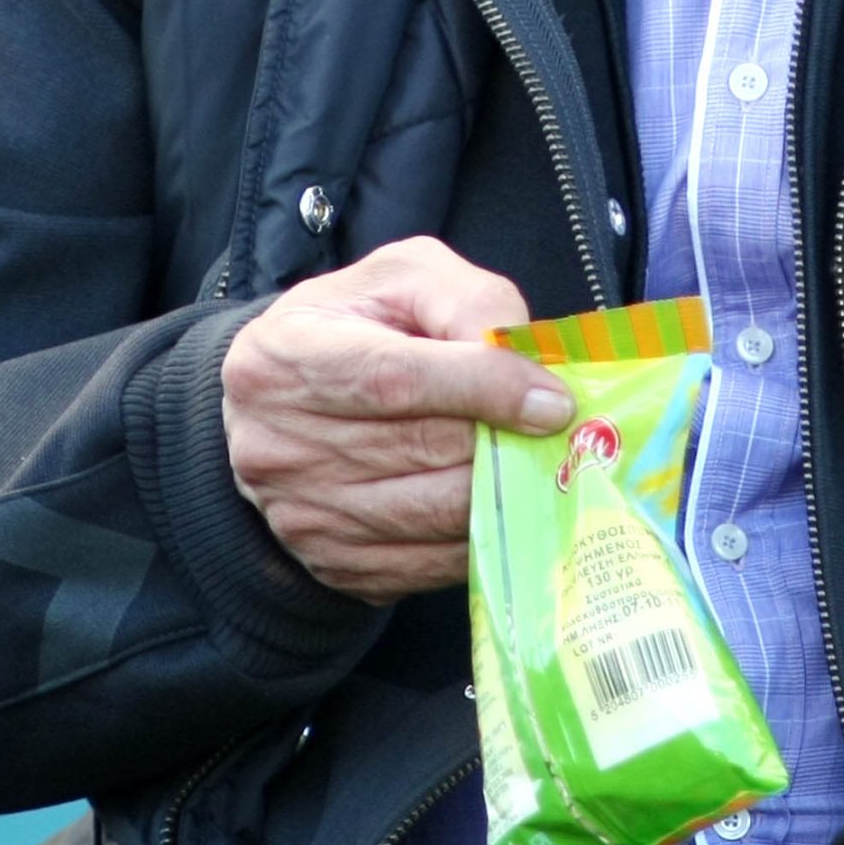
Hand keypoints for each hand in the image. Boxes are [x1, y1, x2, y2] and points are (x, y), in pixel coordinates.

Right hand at [220, 237, 572, 601]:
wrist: (283, 401)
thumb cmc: (358, 325)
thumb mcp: (405, 279)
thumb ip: (468, 301)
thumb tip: (527, 362)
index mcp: (288, 355)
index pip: (395, 380)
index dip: (481, 389)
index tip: (552, 401)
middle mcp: (279, 444)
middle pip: (421, 451)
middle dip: (503, 440)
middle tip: (564, 432)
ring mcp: (305, 515)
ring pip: (432, 515)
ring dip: (501, 490)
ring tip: (539, 462)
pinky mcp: (335, 565)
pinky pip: (429, 563)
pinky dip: (480, 535)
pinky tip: (502, 500)